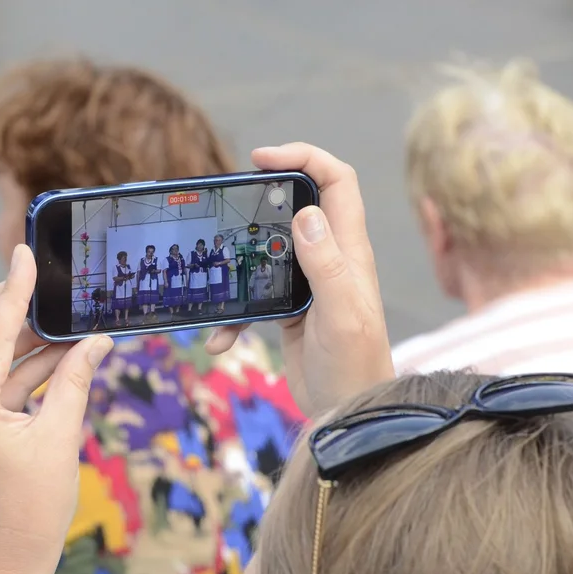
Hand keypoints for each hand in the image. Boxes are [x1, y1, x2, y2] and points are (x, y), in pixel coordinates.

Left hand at [0, 245, 113, 573]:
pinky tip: (57, 358)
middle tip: (29, 286)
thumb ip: (76, 381)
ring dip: (11, 338)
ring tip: (58, 323)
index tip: (25, 253)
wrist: (5, 564)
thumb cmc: (32, 510)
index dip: (13, 289)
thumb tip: (96, 341)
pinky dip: (18, 368)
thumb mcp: (60, 439)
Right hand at [205, 143, 393, 416]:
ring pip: (267, 250)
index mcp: (349, 250)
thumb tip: (305, 213)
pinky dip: (233, 316)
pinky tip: (222, 339)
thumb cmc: (356, 367)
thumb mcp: (342, 314)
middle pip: (297, 205)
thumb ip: (326, 264)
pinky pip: (253, 297)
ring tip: (215, 274)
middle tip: (230, 205)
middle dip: (262, 201)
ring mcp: (308, 284)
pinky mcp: (288, 311)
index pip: (336, 181)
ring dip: (239, 261)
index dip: (304, 157)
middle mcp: (330, 259)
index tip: (262, 158)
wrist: (349, 416)